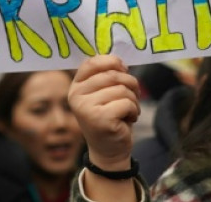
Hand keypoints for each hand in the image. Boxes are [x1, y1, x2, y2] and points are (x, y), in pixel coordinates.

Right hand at [68, 55, 140, 170]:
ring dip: (133, 100)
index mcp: (76, 86)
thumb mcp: (103, 94)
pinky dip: (134, 111)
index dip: (112, 61)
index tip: (123, 69)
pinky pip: (127, 103)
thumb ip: (105, 77)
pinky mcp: (100, 119)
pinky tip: (128, 119)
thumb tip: (119, 61)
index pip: (92, 62)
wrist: (109, 150)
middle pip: (112, 75)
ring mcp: (86, 108)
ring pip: (122, 89)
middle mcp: (76, 96)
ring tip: (129, 110)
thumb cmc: (109, 118)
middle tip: (132, 96)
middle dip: (130, 84)